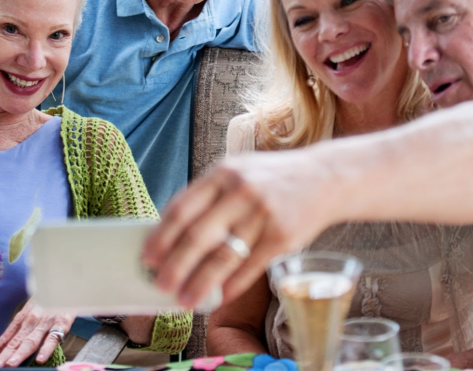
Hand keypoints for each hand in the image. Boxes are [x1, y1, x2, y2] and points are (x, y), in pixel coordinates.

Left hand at [0, 299, 74, 366]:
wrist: (67, 282)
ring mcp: (47, 321)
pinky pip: (53, 338)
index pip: (7, 336)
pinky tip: (40, 359)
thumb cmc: (49, 298)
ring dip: (20, 353)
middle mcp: (32, 319)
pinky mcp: (62, 322)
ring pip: (31, 340)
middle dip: (5, 355)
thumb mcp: (31, 308)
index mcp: (23, 316)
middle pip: (16, 340)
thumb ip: (17, 327)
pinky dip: (46, 348)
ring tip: (11, 364)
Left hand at [142, 149, 334, 308]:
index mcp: (224, 173)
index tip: (147, 257)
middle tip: (160, 285)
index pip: (183, 208)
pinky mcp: (283, 236)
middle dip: (175, 265)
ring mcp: (264, 214)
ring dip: (201, 283)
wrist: (326, 177)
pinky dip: (233, 285)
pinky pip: (251, 267)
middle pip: (198, 236)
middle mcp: (242, 191)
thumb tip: (171, 236)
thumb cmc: (271, 180)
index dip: (161, 236)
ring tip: (185, 299)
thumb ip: (208, 198)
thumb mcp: (238, 173)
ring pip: (224, 256)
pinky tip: (220, 296)